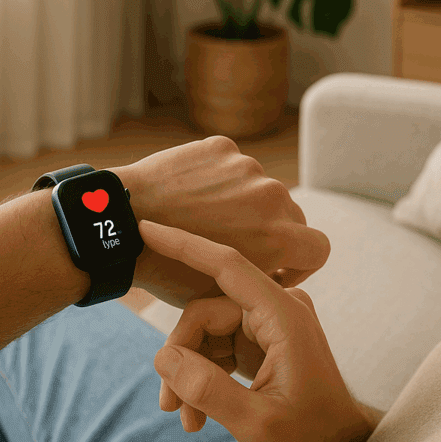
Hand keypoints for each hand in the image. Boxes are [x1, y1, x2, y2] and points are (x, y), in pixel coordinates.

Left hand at [112, 136, 330, 309]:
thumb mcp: (223, 295)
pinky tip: (186, 194)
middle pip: (289, 215)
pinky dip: (216, 179)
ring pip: (257, 188)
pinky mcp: (221, 146)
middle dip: (270, 230)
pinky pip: (230, 165)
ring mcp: (247, 167)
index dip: (301, 262)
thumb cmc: (168, 270)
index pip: (319, 247)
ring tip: (200, 217)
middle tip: (234, 242)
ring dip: (241, 202)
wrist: (121, 226)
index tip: (276, 267)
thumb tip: (275, 276)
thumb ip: (261, 281)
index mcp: (280, 236)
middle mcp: (273, 196)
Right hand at [138, 218, 373, 441]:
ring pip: (205, 330)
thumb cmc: (311, 440)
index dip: (183, 244)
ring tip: (186, 417)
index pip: (226, 265)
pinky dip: (202, 376)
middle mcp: (276, 309)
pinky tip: (198, 413)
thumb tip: (163, 358)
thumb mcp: (257, 423)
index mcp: (283, 315)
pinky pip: (216, 344)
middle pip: (204, 311)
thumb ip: (207, 388)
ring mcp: (268, 323)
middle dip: (181, 356)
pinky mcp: (260, 340)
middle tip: (169, 403)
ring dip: (189, 373)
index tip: (147, 227)